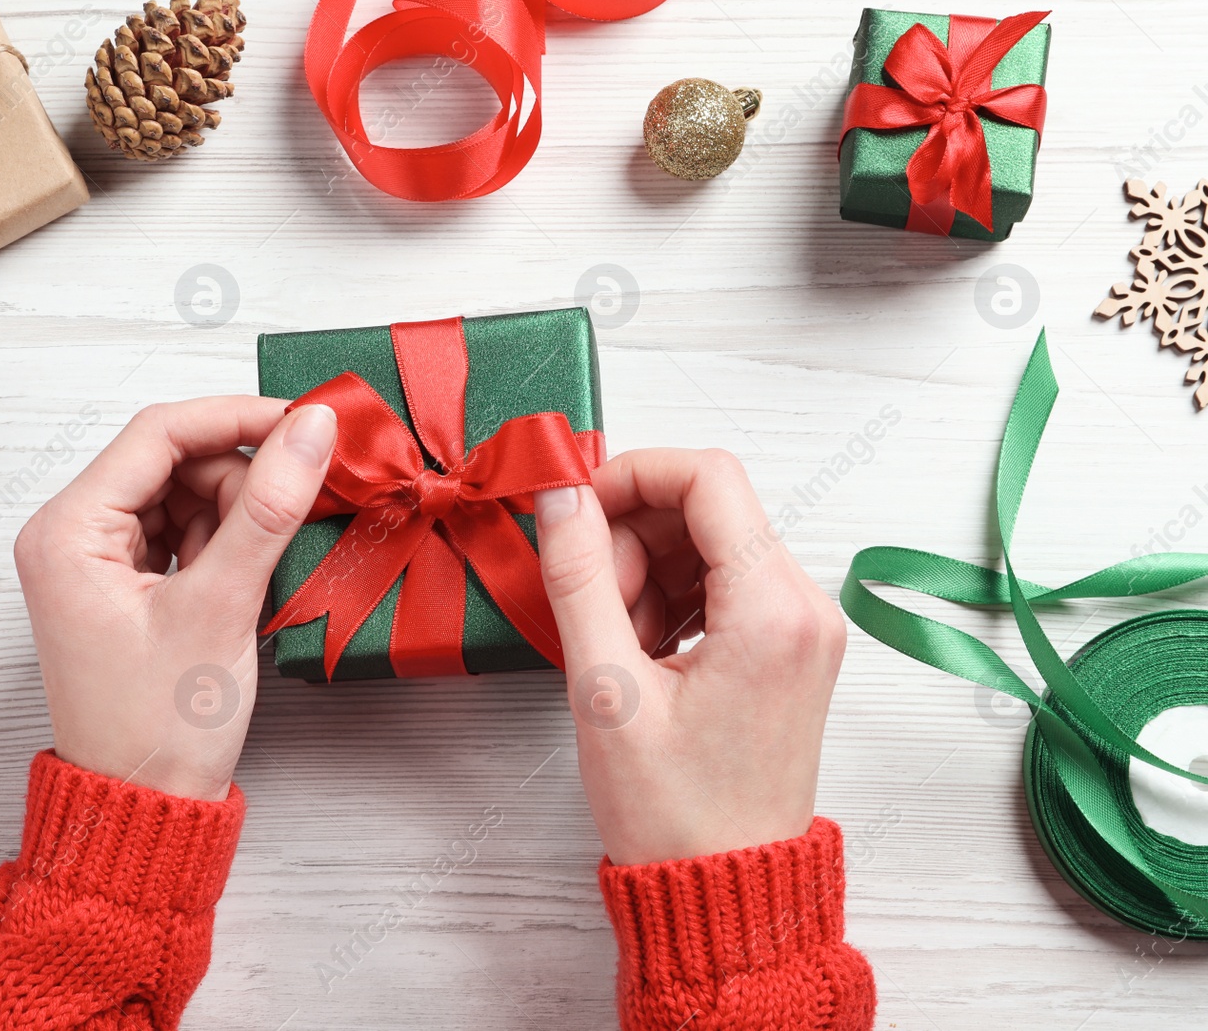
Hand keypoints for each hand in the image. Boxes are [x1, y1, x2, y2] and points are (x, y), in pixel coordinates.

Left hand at [13, 396, 336, 800]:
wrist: (145, 810)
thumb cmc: (155, 731)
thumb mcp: (220, 606)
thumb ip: (268, 508)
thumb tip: (308, 431)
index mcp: (67, 531)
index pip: (158, 432)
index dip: (236, 418)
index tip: (302, 422)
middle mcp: (71, 537)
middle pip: (172, 461)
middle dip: (239, 478)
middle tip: (294, 509)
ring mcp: (97, 563)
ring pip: (185, 495)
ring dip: (236, 515)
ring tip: (260, 568)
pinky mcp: (126, 587)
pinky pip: (185, 534)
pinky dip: (225, 544)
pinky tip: (244, 578)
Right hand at [532, 449, 845, 864]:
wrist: (724, 892)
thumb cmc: (676, 817)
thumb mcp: (607, 691)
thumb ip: (578, 578)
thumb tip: (561, 497)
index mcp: (774, 611)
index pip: (708, 477)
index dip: (631, 475)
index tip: (576, 508)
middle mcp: (807, 607)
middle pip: (707, 507)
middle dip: (631, 536)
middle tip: (591, 604)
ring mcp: (803, 627)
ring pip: (710, 542)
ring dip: (646, 570)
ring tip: (617, 643)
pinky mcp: (788, 646)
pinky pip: (723, 581)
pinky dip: (671, 596)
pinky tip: (641, 651)